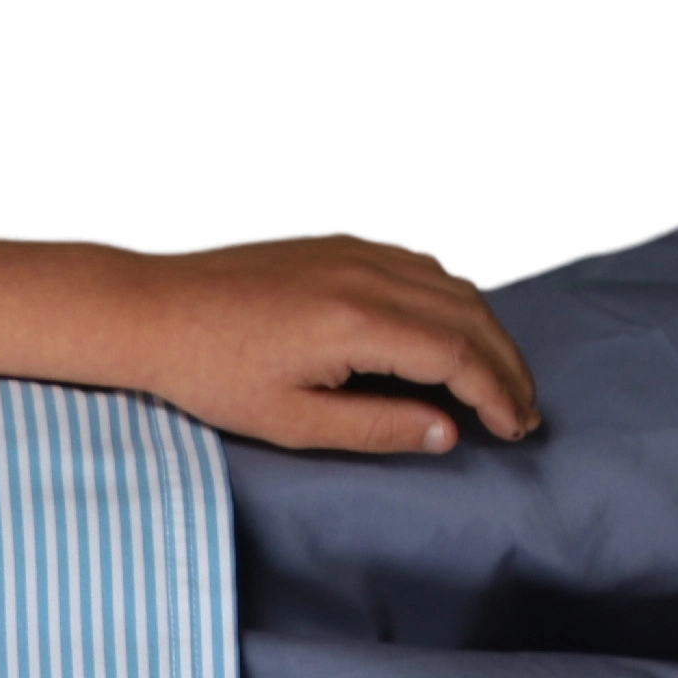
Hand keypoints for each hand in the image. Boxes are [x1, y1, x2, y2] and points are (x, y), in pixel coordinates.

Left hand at [123, 230, 541, 454]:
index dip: (497, 395)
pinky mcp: (340, 244)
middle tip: (523, 411)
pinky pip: (421, 263)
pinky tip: (456, 328)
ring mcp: (354, 252)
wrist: (153, 311)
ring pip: (452, 284)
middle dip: (507, 366)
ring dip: (486, 330)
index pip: (459, 356)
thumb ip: (375, 428)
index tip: (515, 429)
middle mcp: (367, 275)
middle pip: (471, 317)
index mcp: (358, 322)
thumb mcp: (290, 421)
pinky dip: (453, 296)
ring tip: (498, 377)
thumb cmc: (211, 373)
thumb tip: (447, 433)